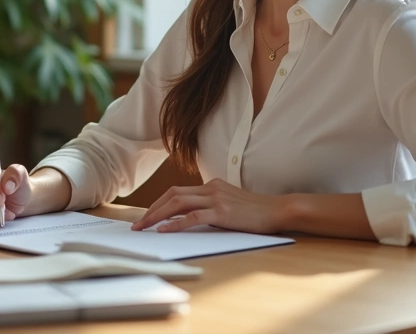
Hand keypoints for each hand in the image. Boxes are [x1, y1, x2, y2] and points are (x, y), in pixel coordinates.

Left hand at [130, 178, 287, 233]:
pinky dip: (175, 223)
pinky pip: (192, 217)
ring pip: (177, 203)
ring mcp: (216, 199)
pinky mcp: (222, 212)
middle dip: (151, 209)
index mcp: (211, 185)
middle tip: (137, 224)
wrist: (278, 210)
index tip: (146, 216)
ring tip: (144, 227)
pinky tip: (164, 230)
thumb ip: (211, 207)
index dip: (158, 203)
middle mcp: (210, 188)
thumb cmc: (256, 212)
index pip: (177, 191)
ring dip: (156, 216)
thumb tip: (189, 218)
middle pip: (172, 194)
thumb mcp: (229, 204)